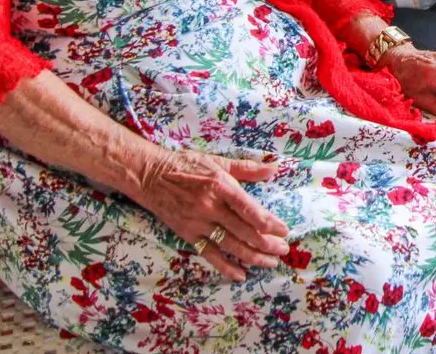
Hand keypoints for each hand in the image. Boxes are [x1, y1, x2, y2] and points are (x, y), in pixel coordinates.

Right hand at [134, 149, 289, 281]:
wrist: (150, 176)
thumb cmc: (186, 165)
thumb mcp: (217, 161)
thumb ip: (246, 168)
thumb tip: (273, 169)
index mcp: (220, 186)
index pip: (251, 210)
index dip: (270, 224)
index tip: (284, 231)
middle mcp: (210, 207)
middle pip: (245, 232)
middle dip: (268, 244)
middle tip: (283, 250)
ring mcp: (198, 223)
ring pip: (231, 246)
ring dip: (254, 257)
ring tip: (270, 262)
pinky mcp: (188, 235)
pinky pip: (210, 255)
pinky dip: (227, 267)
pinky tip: (241, 274)